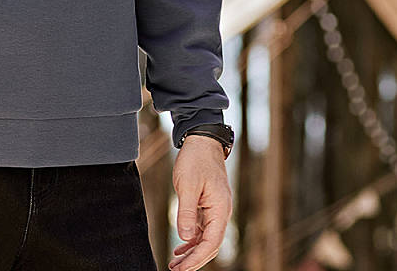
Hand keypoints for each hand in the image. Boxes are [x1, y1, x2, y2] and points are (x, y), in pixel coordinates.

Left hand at [167, 136, 232, 270]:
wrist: (201, 140)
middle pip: (210, 245)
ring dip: (191, 251)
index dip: (197, 259)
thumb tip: (185, 237)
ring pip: (205, 238)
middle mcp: (221, 212)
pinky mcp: (208, 204)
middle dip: (194, 259)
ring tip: (175, 263)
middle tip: (175, 270)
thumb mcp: (188, 185)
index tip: (182, 269)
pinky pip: (202, 228)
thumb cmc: (196, 159)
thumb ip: (187, 212)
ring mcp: (215, 209)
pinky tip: (181, 246)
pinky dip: (192, 238)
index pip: (211, 243)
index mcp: (220, 209)